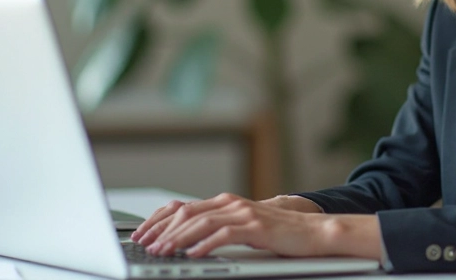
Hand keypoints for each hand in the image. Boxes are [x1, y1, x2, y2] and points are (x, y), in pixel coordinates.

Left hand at [130, 193, 381, 260]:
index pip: (183, 206)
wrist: (313, 231)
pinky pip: (225, 234)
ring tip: (162, 251)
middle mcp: (232, 203)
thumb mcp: (243, 228)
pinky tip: (194, 254)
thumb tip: (187, 240)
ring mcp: (244, 212)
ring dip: (178, 238)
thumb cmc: (279, 233)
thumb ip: (219, 228)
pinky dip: (206, 244)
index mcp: (225, 202)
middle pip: (187, 212)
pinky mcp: (256, 226)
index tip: (142, 233)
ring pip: (202, 222)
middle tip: (145, 245)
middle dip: (162, 229)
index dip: (159, 219)